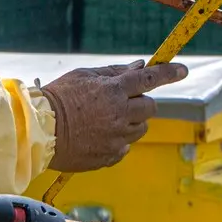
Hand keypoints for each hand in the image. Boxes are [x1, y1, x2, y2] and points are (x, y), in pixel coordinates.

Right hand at [40, 60, 186, 172]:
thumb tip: (140, 66)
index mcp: (113, 90)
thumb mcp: (84, 75)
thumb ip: (114, 72)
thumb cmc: (58, 98)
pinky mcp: (111, 155)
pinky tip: (96, 135)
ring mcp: (116, 137)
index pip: (150, 79)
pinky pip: (125, 146)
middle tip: (120, 102)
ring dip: (129, 122)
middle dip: (140, 103)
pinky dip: (116, 140)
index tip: (183, 70)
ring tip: (103, 120)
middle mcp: (119, 113)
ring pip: (140, 129)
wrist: (39, 131)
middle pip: (150, 107)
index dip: (169, 73)